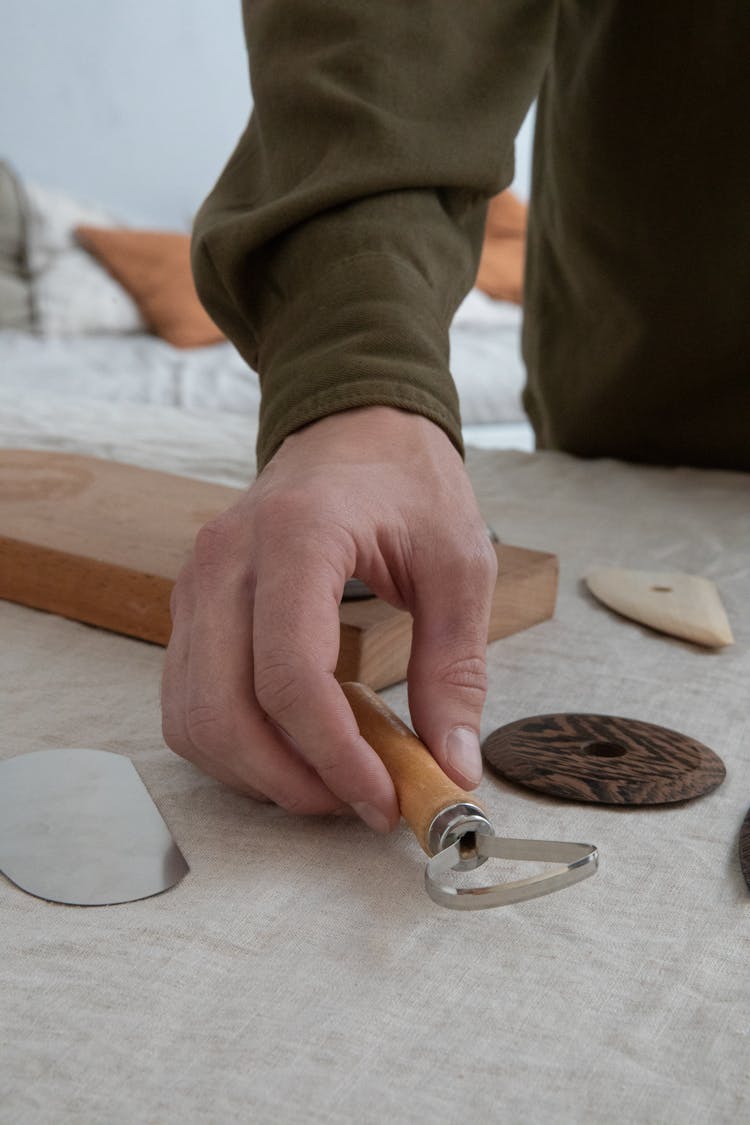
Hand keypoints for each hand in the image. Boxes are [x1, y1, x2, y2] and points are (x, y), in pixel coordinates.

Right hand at [161, 406, 496, 831]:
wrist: (352, 426)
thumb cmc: (407, 483)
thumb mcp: (459, 564)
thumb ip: (455, 668)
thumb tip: (452, 767)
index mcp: (297, 536)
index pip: (289, 673)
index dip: (333, 755)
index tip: (383, 798)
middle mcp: (227, 560)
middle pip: (223, 709)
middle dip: (289, 781)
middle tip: (357, 804)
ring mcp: (197, 582)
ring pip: (193, 716)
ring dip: (255, 772)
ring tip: (329, 781)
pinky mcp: (191, 606)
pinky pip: (188, 700)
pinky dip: (231, 746)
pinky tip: (290, 751)